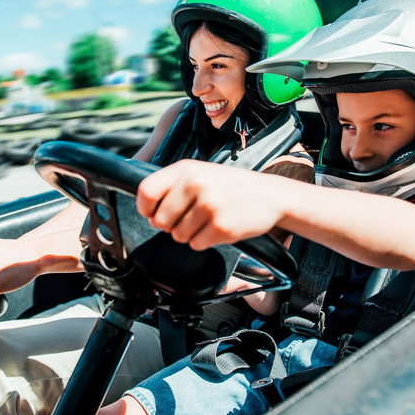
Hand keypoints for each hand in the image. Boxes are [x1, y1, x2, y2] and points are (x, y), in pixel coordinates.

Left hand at [136, 160, 286, 250]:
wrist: (270, 195)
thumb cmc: (230, 186)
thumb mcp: (200, 174)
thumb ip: (173, 189)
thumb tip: (151, 216)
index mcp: (186, 169)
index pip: (146, 191)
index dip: (145, 208)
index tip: (152, 214)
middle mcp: (195, 185)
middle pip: (161, 220)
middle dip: (171, 225)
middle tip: (190, 218)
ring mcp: (209, 206)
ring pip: (178, 236)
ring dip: (190, 234)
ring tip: (208, 220)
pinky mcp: (221, 227)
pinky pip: (196, 245)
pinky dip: (204, 241)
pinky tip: (218, 228)